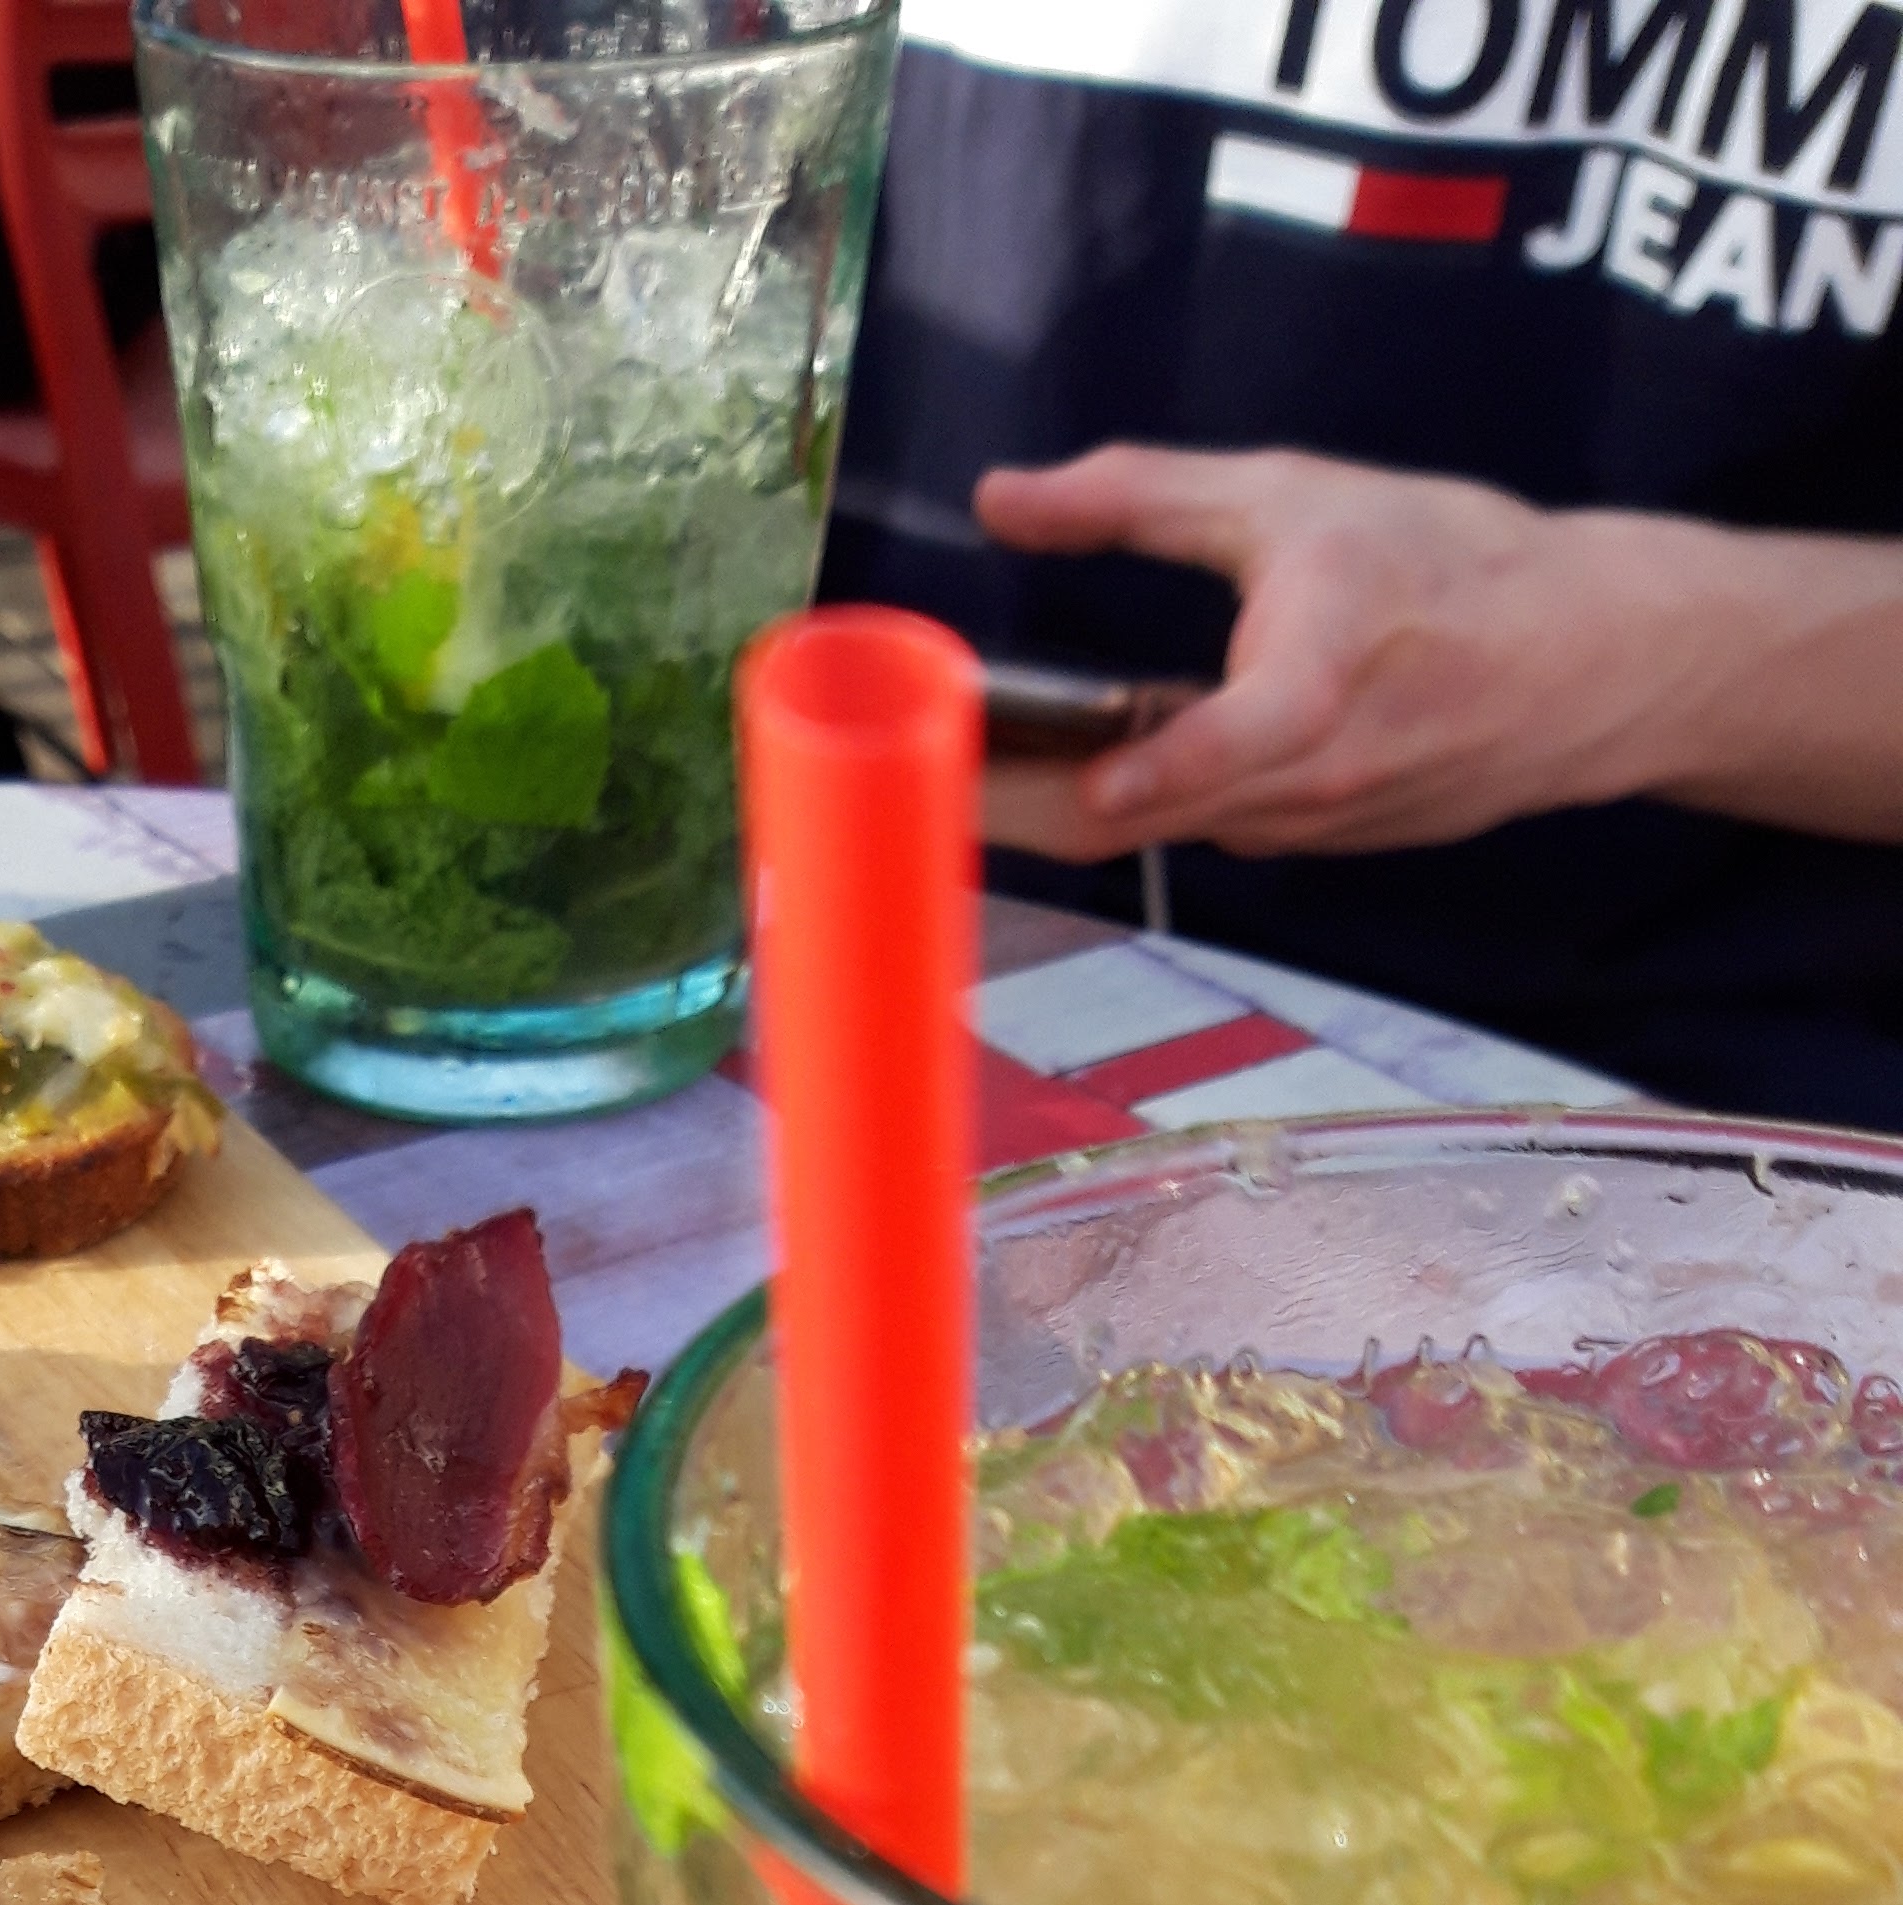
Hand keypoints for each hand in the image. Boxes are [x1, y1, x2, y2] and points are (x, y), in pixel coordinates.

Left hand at [971, 445, 1692, 862]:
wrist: (1588, 665)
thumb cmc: (1446, 562)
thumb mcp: (1294, 494)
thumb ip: (1141, 495)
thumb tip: (1001, 495)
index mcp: (1313, 689)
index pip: (1198, 759)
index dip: (1102, 777)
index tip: (999, 772)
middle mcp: (1303, 784)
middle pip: (1123, 819)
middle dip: (997, 803)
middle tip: (875, 780)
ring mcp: (1301, 834)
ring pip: (1145, 831)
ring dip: (1039, 805)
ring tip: (925, 767)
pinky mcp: (1303, 850)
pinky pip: (1189, 829)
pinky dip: (1116, 802)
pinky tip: (1042, 771)